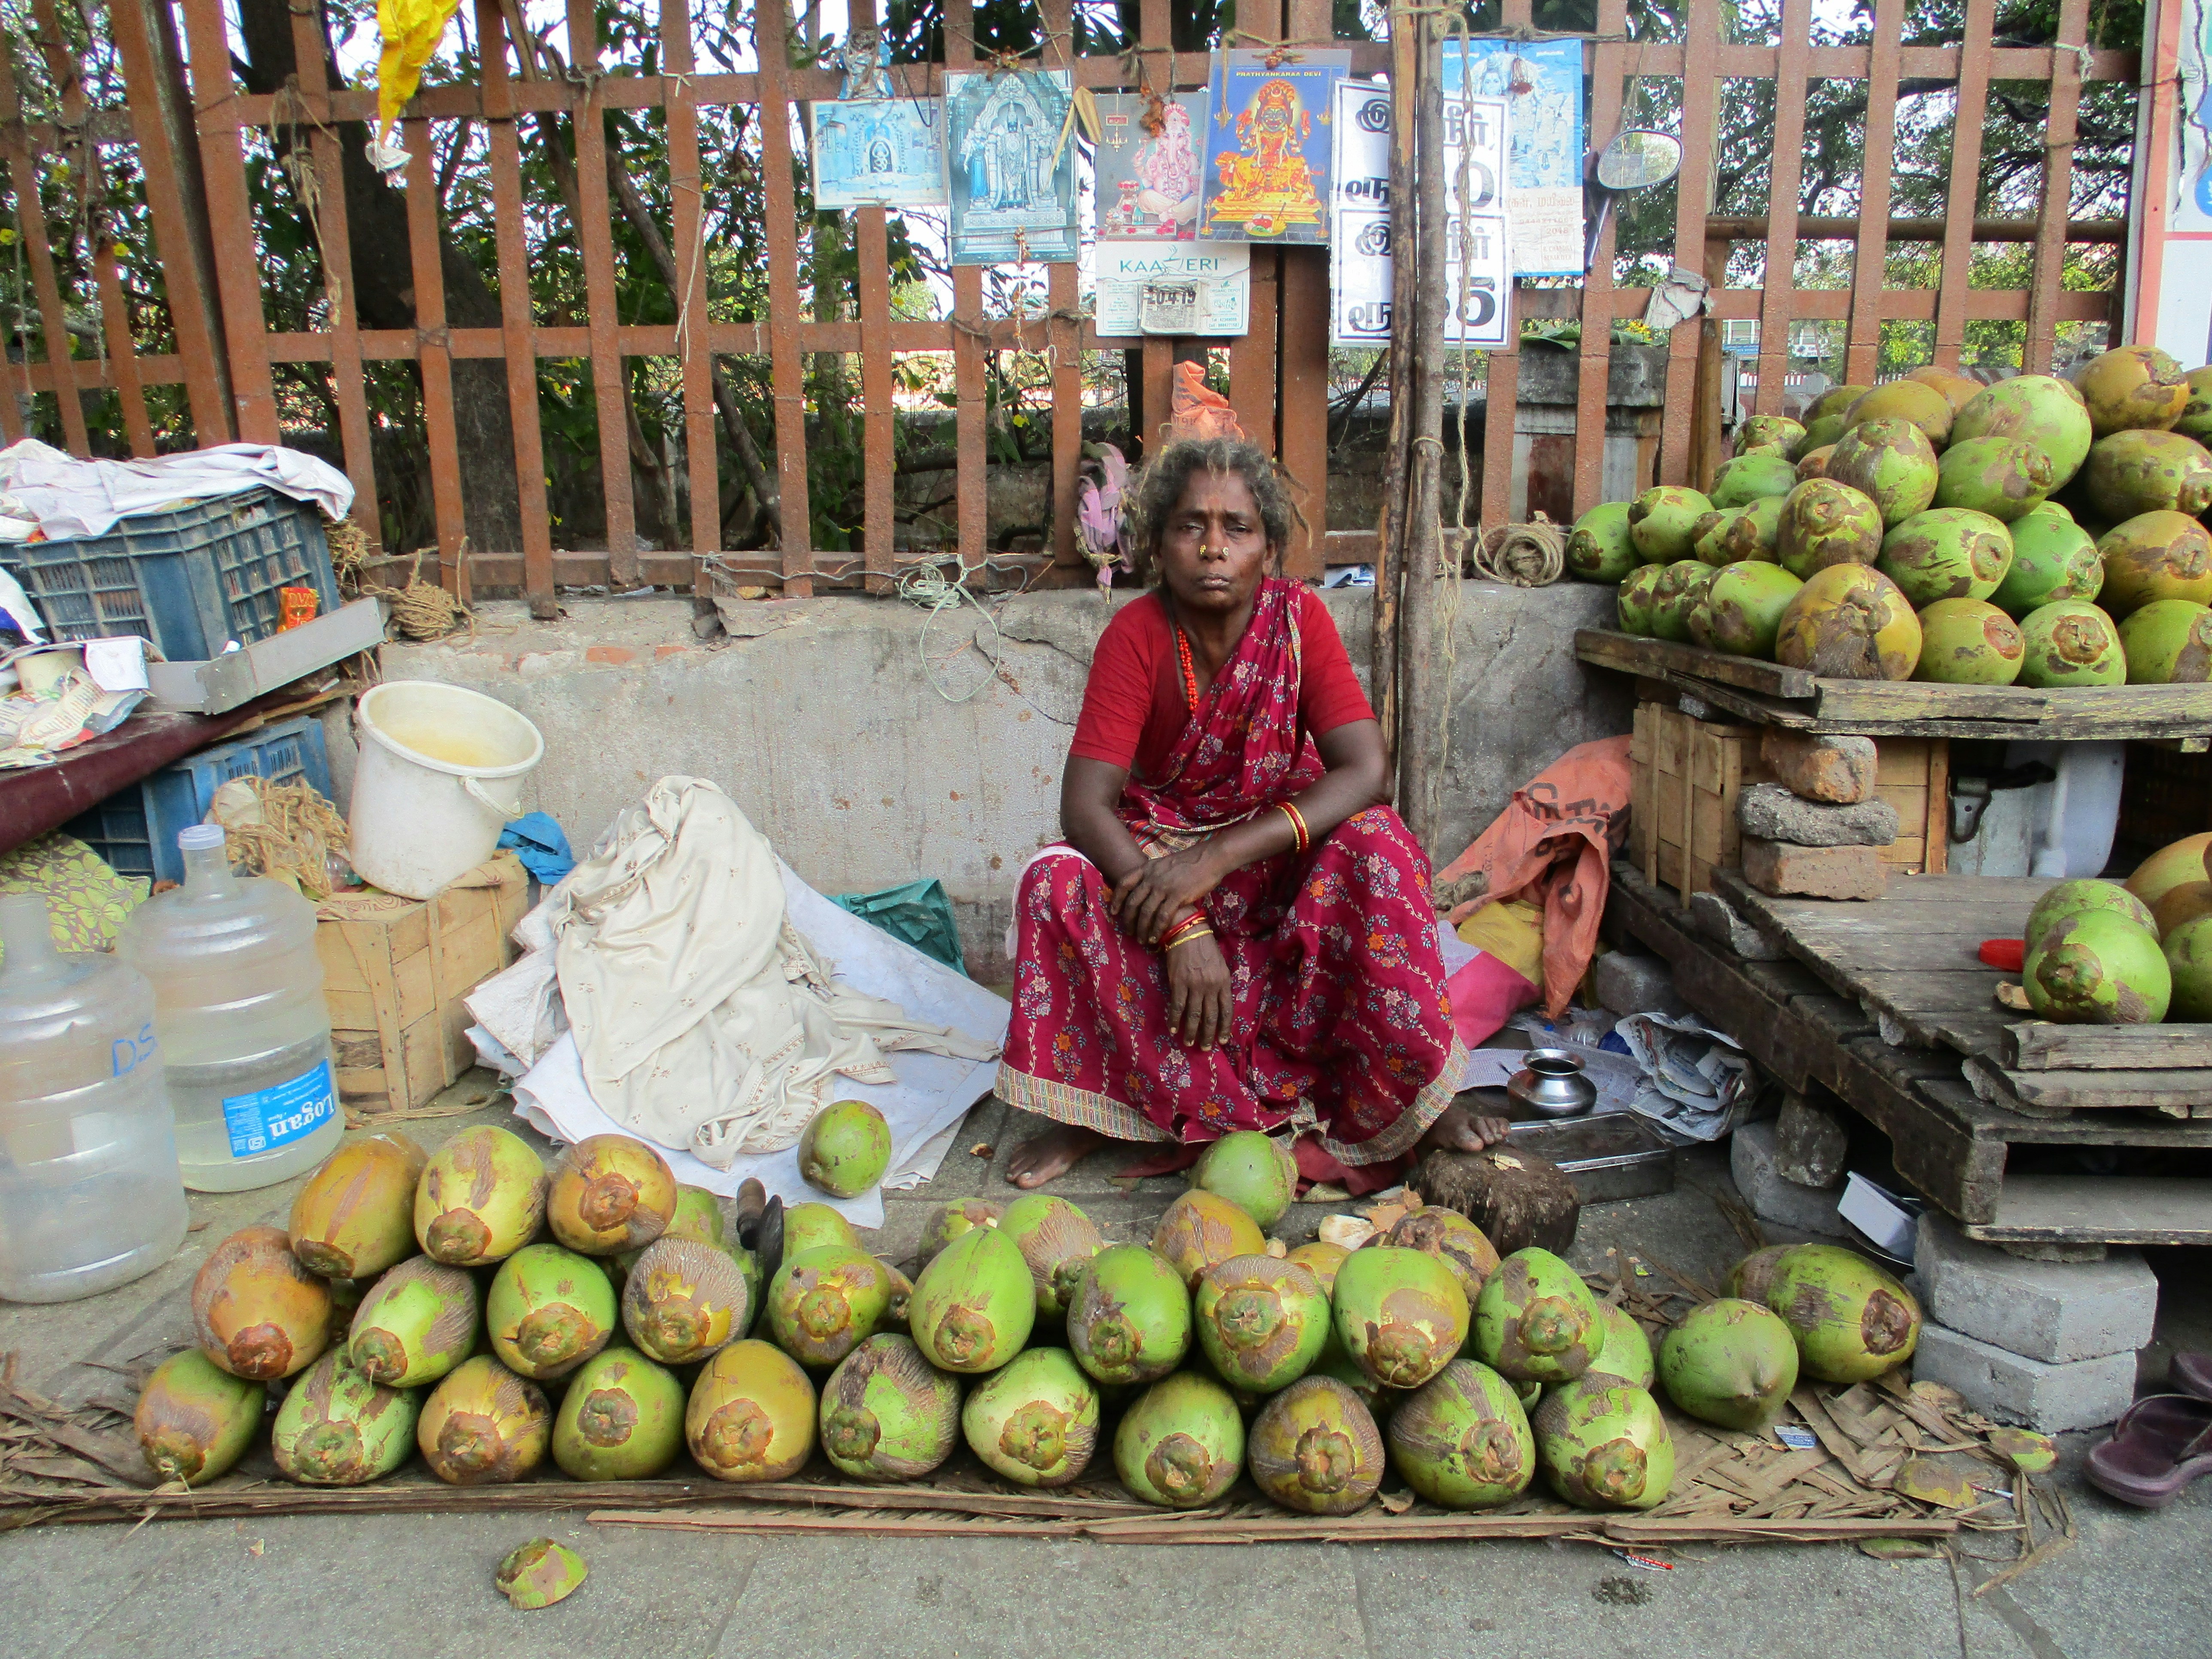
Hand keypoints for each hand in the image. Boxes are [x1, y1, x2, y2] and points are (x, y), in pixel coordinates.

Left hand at [1109, 841, 1222, 942]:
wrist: (1208, 859)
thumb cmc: (1188, 862)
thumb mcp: (1164, 864)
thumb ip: (1152, 875)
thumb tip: (1145, 891)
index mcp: (1147, 868)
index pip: (1124, 883)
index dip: (1116, 899)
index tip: (1113, 912)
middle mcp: (1151, 877)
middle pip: (1133, 902)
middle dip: (1128, 920)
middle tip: (1128, 932)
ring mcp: (1163, 887)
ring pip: (1146, 912)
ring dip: (1142, 929)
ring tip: (1141, 939)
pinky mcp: (1177, 896)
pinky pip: (1162, 917)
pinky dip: (1156, 930)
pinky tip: (1155, 939)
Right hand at [1165, 931, 1232, 1049]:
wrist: (1188, 932)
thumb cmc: (1205, 948)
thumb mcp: (1220, 966)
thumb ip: (1220, 985)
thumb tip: (1218, 1005)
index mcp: (1224, 982)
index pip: (1227, 1010)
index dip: (1225, 1028)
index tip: (1223, 1040)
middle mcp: (1211, 986)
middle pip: (1210, 1017)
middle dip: (1208, 1035)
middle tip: (1204, 1048)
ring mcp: (1194, 985)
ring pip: (1194, 1015)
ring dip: (1191, 1032)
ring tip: (1189, 1042)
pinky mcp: (1178, 983)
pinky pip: (1177, 1006)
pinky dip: (1174, 1019)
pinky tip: (1173, 1028)